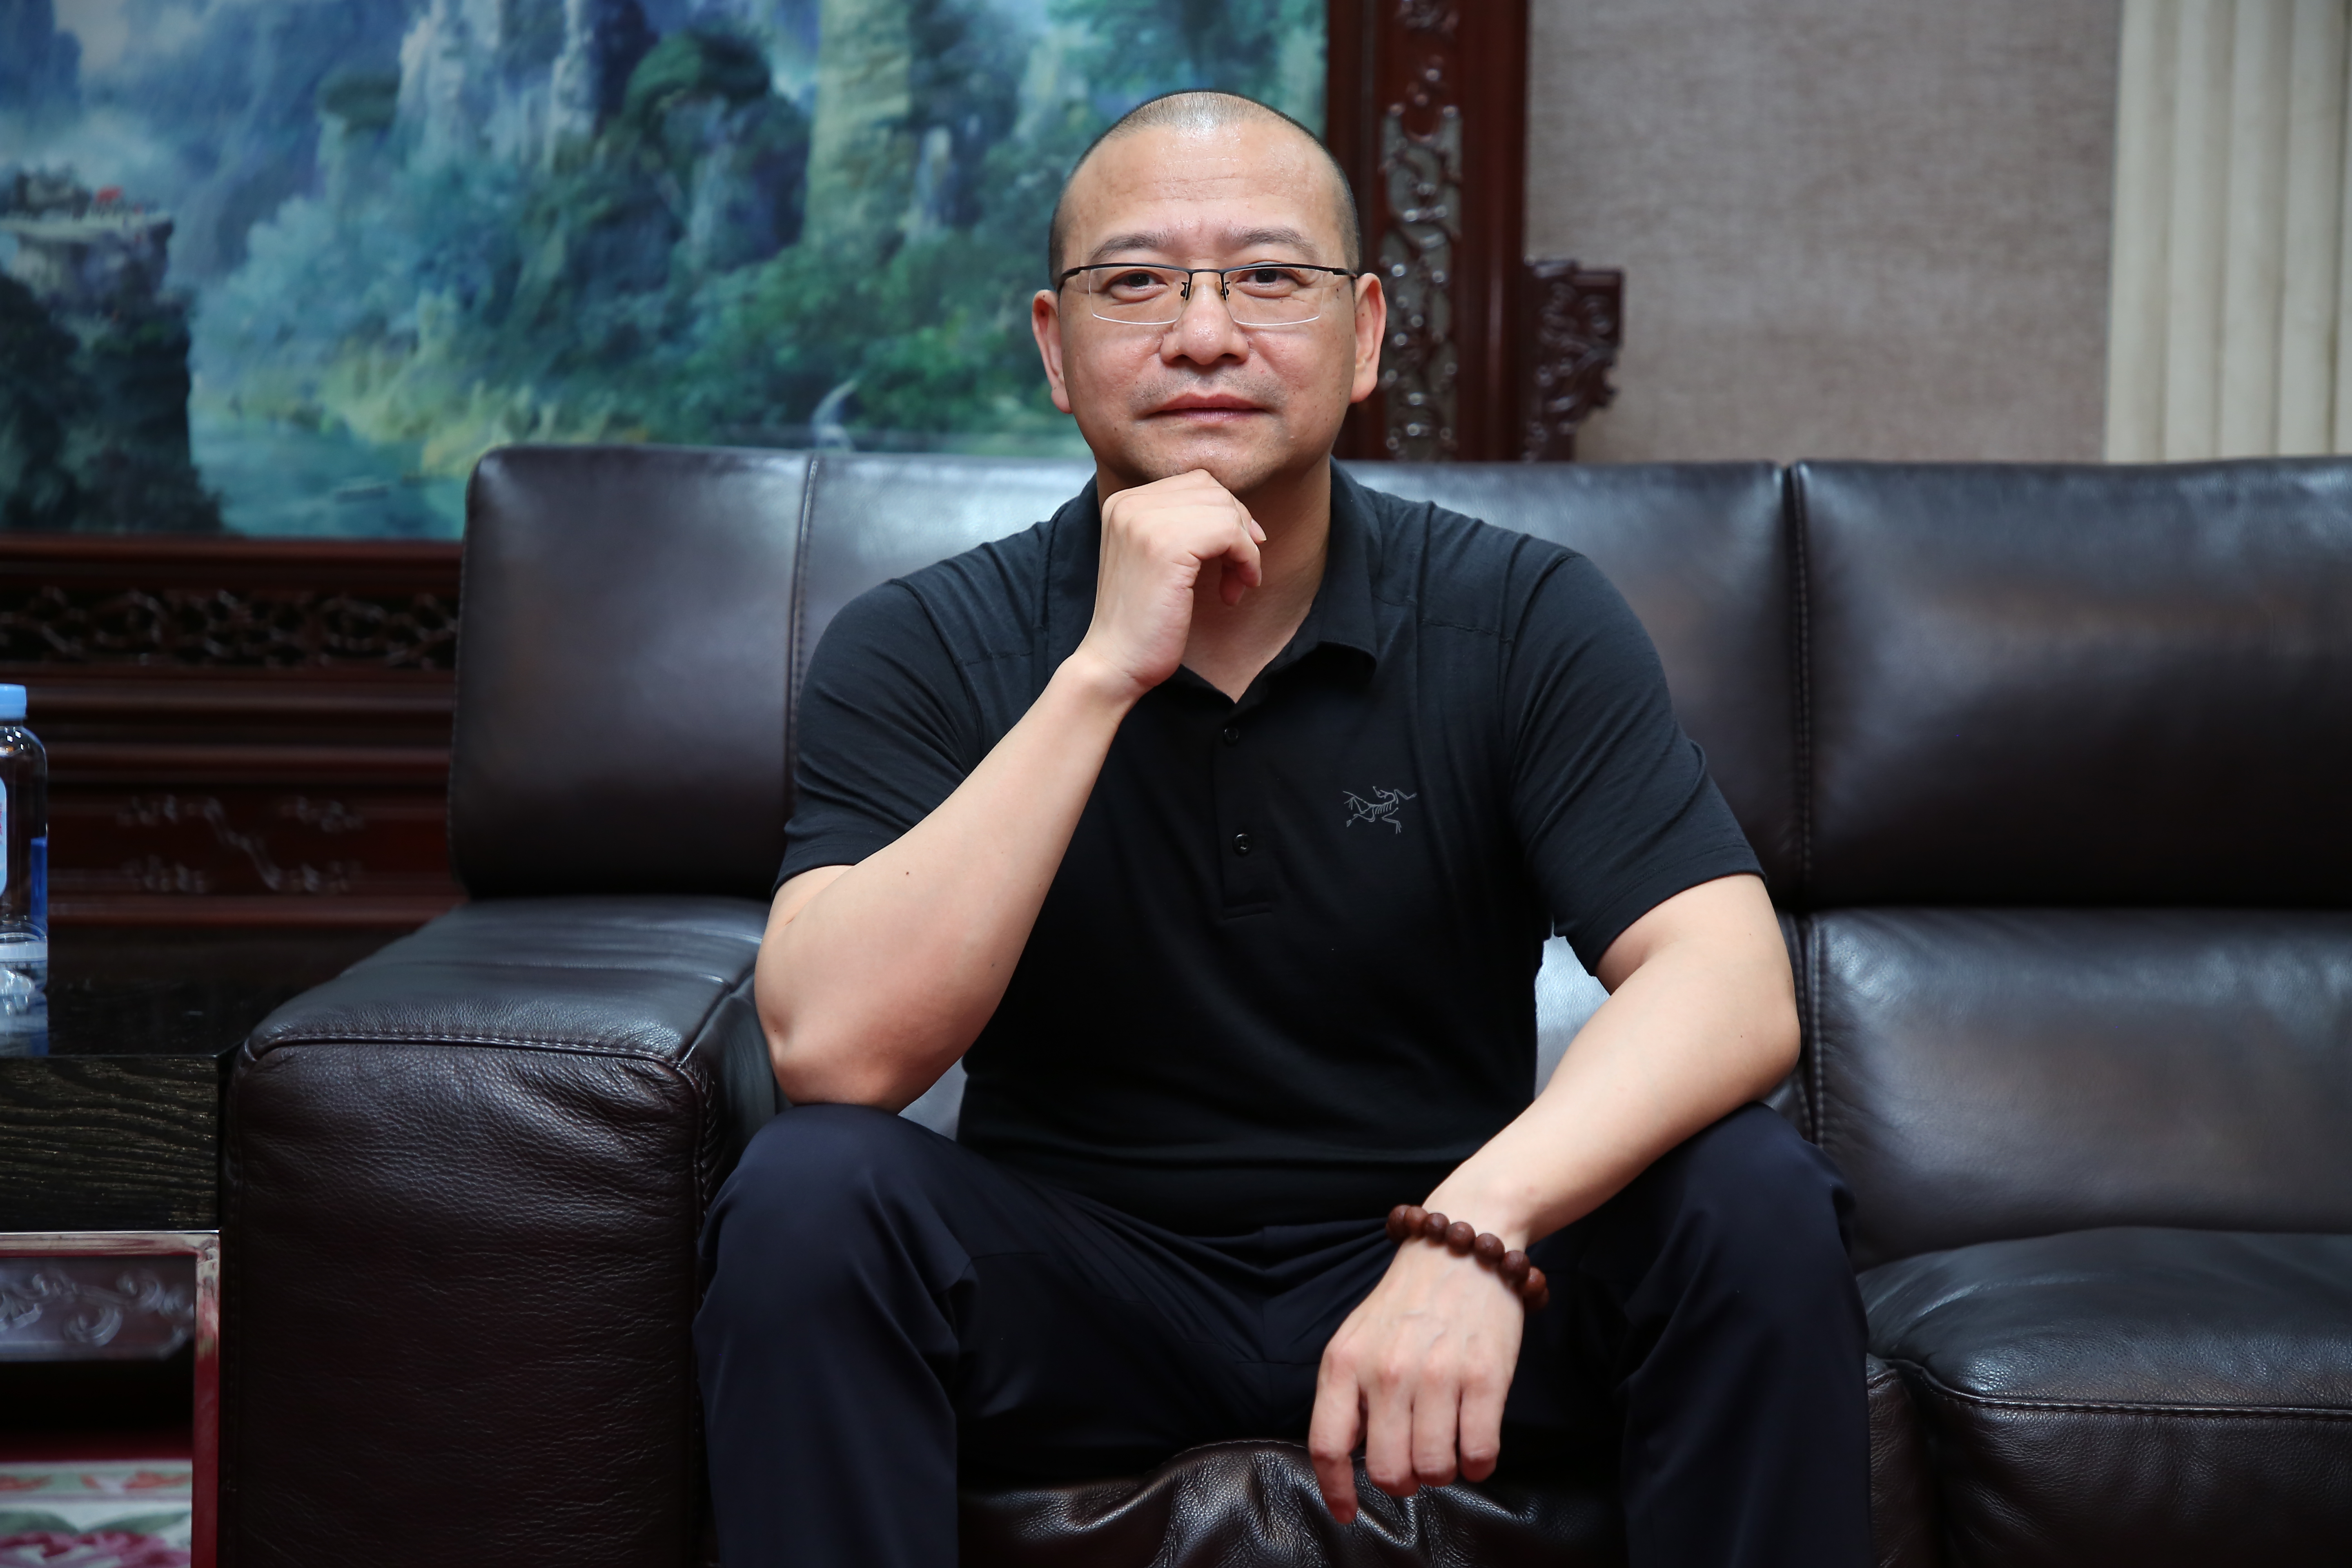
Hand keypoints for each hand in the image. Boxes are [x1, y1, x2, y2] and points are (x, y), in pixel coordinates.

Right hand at [1072, 470, 1263, 697]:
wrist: (1115, 662)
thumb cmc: (1142, 619)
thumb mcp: (1156, 557)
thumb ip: (1181, 526)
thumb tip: (1240, 514)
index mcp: (1124, 502)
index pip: (1196, 482)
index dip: (1227, 513)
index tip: (1236, 550)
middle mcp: (1130, 503)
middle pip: (1213, 490)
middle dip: (1239, 528)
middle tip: (1240, 571)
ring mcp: (1146, 521)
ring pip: (1225, 510)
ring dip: (1244, 549)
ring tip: (1236, 584)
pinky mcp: (1167, 546)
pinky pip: (1230, 533)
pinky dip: (1246, 560)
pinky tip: (1235, 591)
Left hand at [1307, 1236, 1525, 1521]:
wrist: (1463, 1243)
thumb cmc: (1409, 1301)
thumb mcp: (1357, 1338)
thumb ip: (1347, 1394)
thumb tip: (1347, 1456)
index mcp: (1345, 1362)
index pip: (1327, 1446)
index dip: (1336, 1490)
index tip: (1347, 1512)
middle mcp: (1387, 1371)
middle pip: (1388, 1471)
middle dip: (1403, 1481)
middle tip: (1414, 1463)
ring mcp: (1438, 1374)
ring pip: (1435, 1469)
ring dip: (1443, 1471)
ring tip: (1447, 1445)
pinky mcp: (1486, 1376)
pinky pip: (1480, 1453)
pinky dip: (1478, 1463)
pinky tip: (1475, 1443)